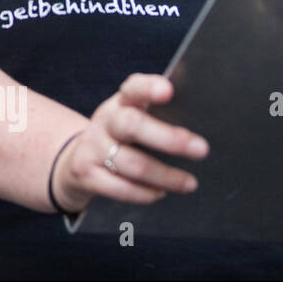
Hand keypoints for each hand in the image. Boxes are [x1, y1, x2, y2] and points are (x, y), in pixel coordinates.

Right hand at [52, 73, 208, 212]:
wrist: (78, 158)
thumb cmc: (122, 138)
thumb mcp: (134, 118)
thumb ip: (161, 118)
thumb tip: (204, 130)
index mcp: (121, 103)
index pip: (133, 88)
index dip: (148, 88)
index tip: (168, 91)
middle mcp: (104, 121)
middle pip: (131, 125)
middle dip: (169, 139)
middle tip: (201, 149)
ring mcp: (92, 147)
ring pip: (132, 163)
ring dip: (165, 176)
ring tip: (190, 183)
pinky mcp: (86, 173)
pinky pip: (119, 187)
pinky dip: (144, 193)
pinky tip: (160, 193)